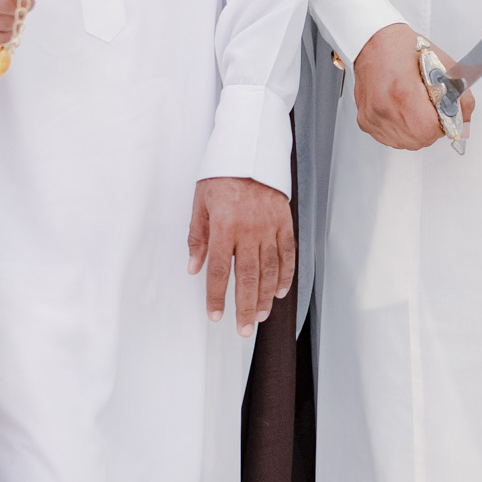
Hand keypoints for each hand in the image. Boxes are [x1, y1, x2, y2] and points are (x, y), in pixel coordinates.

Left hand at [188, 175, 295, 336]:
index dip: (216, 296)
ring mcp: (270, 228)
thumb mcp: (200, 203)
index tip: (215, 315)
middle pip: (248, 278)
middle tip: (244, 330)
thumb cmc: (223, 176)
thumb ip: (198, 237)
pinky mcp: (285, 223)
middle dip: (245, 307)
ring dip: (266, 296)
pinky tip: (281, 291)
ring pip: (270, 270)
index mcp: (225, 227)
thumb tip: (194, 267)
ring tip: (261, 315)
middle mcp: (249, 231)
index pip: (220, 271)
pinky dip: (286, 275)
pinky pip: (288, 254)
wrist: (252, 152)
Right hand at [353, 22, 475, 150]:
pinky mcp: (365, 121)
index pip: (428, 130)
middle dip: (431, 129)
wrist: (373, 42)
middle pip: (418, 140)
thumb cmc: (404, 48)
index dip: (441, 125)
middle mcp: (384, 106)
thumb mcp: (444, 65)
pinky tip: (402, 112)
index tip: (441, 114)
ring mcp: (373, 115)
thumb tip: (464, 124)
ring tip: (415, 108)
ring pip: (405, 143)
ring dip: (416, 132)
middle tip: (430, 109)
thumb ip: (461, 98)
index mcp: (403, 91)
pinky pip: (390, 139)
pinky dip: (401, 131)